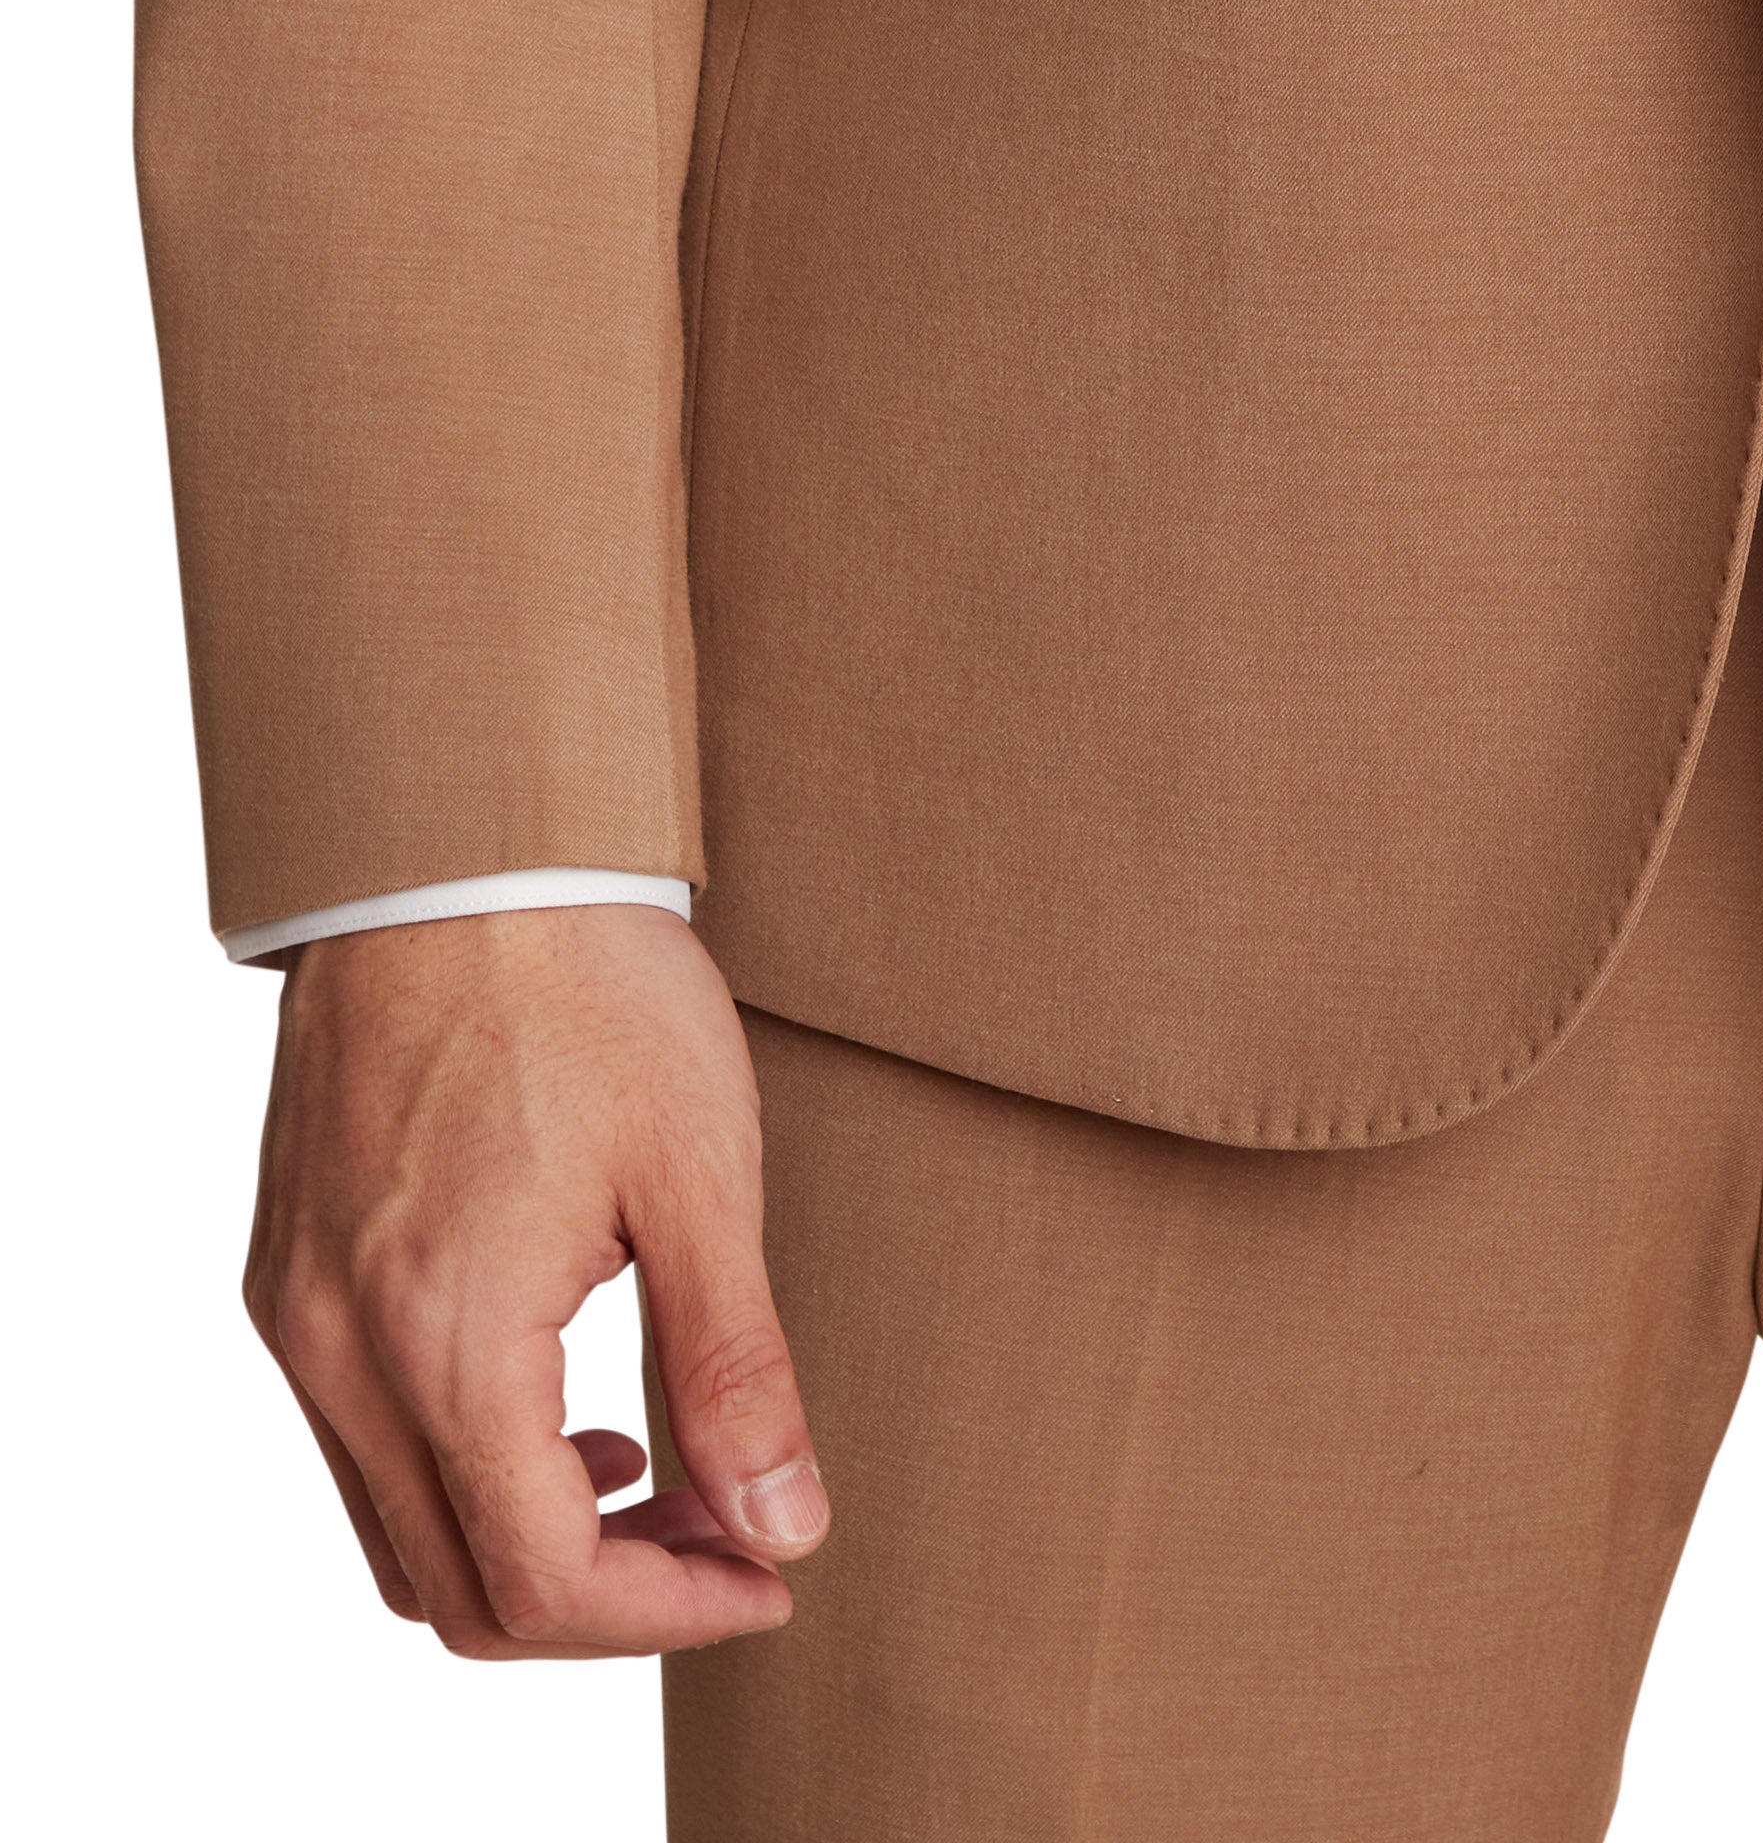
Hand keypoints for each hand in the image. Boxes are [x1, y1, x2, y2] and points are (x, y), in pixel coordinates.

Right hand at [246, 902, 826, 1656]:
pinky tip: (558, 1403)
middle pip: (456, 1592)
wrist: (457, 845)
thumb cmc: (590, 983)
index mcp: (444, 1339)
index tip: (768, 1573)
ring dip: (522, 1548)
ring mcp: (295, 1318)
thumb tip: (784, 1527)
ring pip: (394, 1536)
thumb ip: (738, 1368)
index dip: (669, 1611)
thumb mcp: (701, 1173)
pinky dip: (456, 1473)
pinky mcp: (285, 1276)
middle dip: (604, 1601)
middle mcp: (340, 1353)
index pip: (542, 1582)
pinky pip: (357, 1446)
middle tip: (725, 1538)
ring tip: (652, 1475)